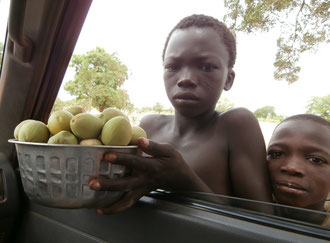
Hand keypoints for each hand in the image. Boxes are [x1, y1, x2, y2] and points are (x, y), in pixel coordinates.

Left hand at [89, 137, 210, 213]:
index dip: (121, 159)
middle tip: (92, 182)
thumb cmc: (173, 161)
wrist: (181, 179)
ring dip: (110, 203)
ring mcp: (142, 189)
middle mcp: (145, 180)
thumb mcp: (168, 150)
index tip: (107, 155)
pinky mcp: (140, 194)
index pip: (135, 163)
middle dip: (108, 185)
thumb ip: (154, 146)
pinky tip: (100, 209)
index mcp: (152, 167)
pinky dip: (114, 209)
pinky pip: (127, 204)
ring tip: (94, 202)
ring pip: (126, 200)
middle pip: (125, 185)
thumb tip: (140, 140)